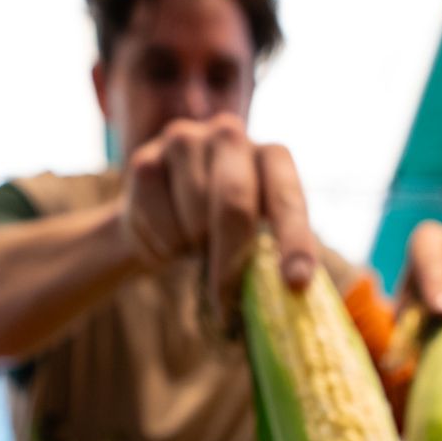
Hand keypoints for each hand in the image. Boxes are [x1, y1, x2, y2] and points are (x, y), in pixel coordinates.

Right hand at [121, 114, 318, 316]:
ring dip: (193, 249)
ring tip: (194, 245)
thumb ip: (271, 256)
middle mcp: (231, 136)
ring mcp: (184, 141)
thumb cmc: (222, 229)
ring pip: (192, 218)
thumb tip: (290, 297)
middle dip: (230, 261)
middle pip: (233, 205)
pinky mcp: (145, 160)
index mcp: (272, 156)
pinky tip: (168, 236)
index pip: (287, 198)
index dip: (294, 241)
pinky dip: (162, 245)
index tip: (296, 283)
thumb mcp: (256, 235)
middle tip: (225, 304)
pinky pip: (156, 220)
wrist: (162, 210)